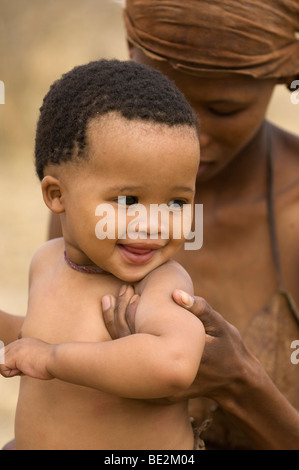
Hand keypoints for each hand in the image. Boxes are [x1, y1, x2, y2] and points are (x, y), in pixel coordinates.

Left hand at [0, 337, 53, 379]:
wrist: (56, 359)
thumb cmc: (51, 362)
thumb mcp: (37, 357)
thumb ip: (26, 359)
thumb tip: (17, 368)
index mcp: (24, 342)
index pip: (8, 352)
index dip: (12, 363)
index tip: (25, 366)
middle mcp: (18, 342)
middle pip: (2, 356)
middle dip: (9, 366)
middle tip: (24, 368)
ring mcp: (15, 348)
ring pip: (1, 363)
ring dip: (11, 370)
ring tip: (25, 368)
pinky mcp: (13, 356)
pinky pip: (2, 369)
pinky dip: (11, 374)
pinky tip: (24, 369)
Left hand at [102, 286, 255, 402]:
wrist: (235, 380)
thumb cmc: (228, 347)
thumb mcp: (219, 325)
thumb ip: (200, 309)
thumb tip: (176, 294)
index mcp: (174, 354)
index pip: (137, 330)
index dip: (126, 308)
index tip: (127, 289)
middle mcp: (161, 373)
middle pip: (124, 343)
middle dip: (117, 314)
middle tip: (120, 292)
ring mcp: (157, 385)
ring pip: (125, 357)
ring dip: (118, 327)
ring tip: (115, 302)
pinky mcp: (157, 390)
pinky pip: (134, 366)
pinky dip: (124, 344)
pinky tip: (124, 324)